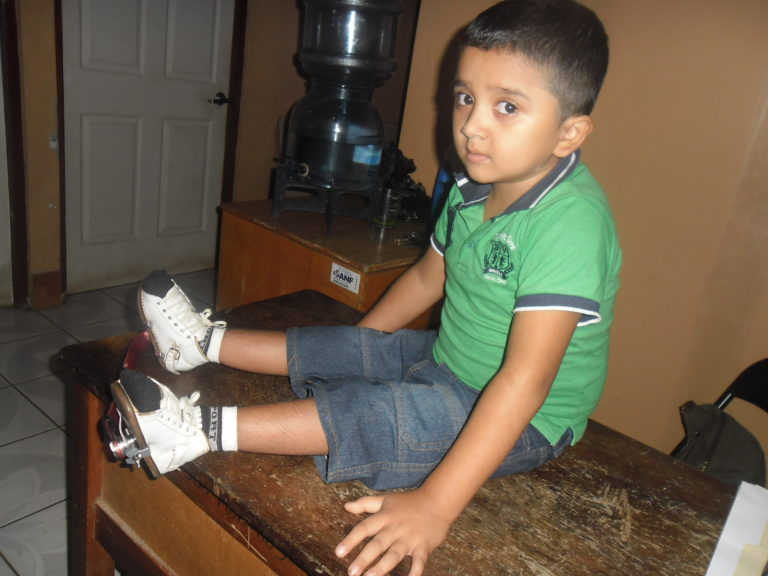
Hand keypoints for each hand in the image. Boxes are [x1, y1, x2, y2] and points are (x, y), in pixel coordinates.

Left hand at [335, 489, 451, 575]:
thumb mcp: (386, 499)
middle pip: (378, 544)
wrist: (438, 501)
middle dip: (364, 558)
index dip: (351, 540)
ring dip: (383, 567)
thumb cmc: (409, 502)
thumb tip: (346, 506)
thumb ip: (365, 503)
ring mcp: (410, 538)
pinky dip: (415, 573)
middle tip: (352, 572)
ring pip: (395, 554)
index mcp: (385, 517)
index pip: (364, 528)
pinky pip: (419, 562)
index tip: (338, 552)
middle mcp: (395, 528)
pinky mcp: (424, 547)